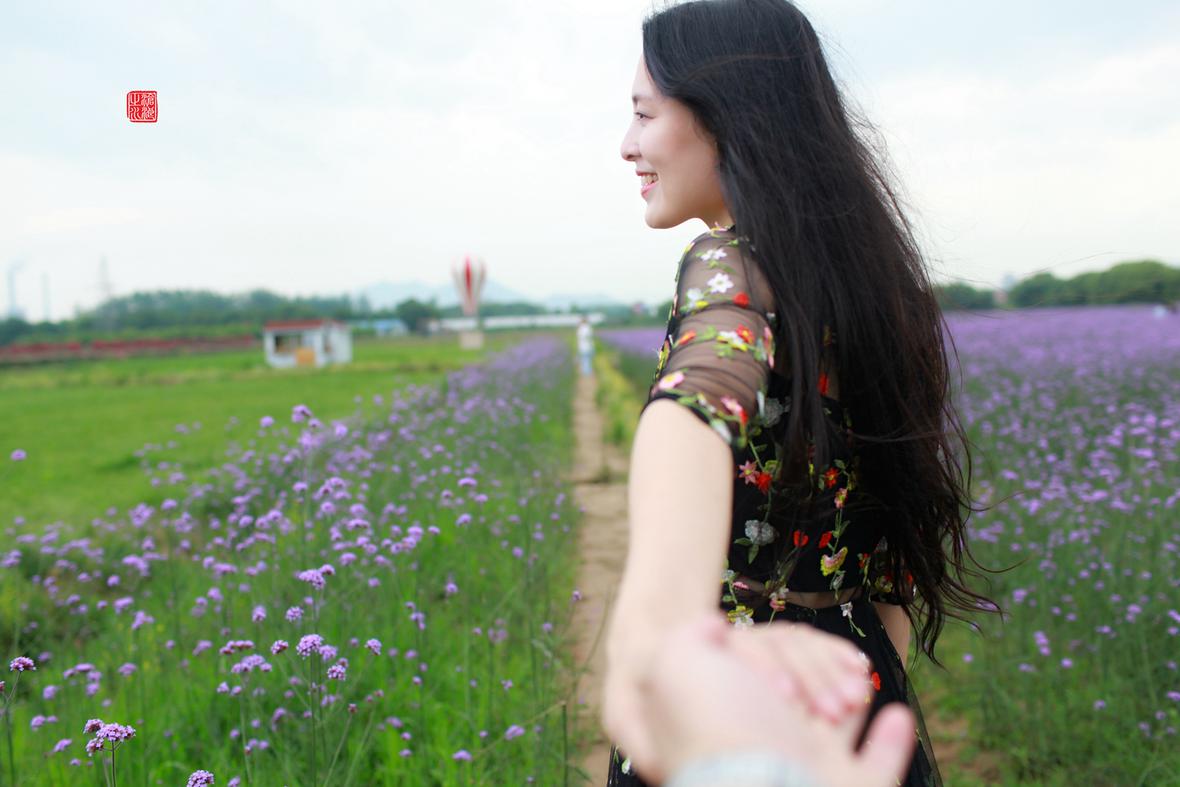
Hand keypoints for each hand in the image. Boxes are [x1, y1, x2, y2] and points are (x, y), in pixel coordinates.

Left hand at [637, 613, 916, 786]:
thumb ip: (691, 638)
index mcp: (729, 718)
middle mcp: (766, 745)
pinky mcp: (850, 786)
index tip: (779, 687)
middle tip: (822, 698)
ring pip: (838, 717)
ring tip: (855, 694)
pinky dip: (890, 738)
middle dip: (816, 675)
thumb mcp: (677, 666)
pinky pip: (879, 761)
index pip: (759, 664)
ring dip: (850, 693)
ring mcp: (808, 767)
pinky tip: (895, 714)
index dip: (770, 660)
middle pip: (801, 684)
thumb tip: (715, 625)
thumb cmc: (719, 734)